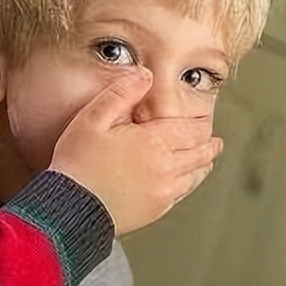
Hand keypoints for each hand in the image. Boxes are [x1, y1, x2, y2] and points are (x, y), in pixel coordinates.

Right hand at [49, 68, 222, 234]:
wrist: (70, 209)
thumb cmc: (78, 165)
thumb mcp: (93, 119)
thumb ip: (122, 93)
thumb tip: (145, 75)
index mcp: (154, 142)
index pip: (193, 130)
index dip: (202, 124)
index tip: (205, 121)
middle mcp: (166, 167)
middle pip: (201, 153)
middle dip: (209, 144)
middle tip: (215, 141)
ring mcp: (163, 191)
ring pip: (196, 175)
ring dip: (204, 164)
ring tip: (207, 159)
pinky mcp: (155, 210)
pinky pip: (182, 194)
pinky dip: (189, 183)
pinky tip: (185, 181)